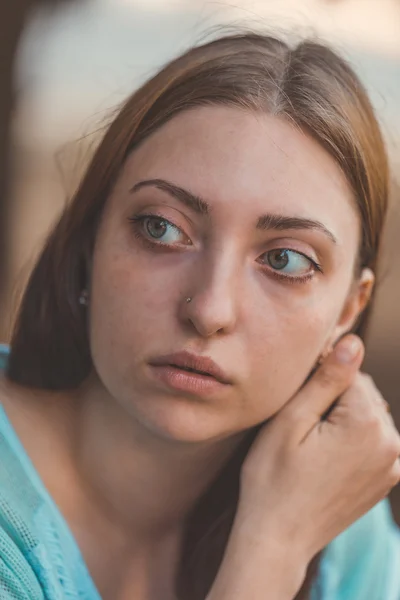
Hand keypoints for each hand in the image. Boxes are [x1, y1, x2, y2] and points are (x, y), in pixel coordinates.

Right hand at [238, 334, 399, 562]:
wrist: (278, 538)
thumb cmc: (273, 477)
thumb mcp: (291, 420)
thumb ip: (327, 378)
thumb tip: (354, 341)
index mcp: (367, 425)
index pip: (348, 373)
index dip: (317, 379)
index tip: (296, 401)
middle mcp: (391, 444)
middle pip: (362, 393)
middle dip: (333, 398)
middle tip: (301, 425)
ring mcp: (392, 466)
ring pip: (367, 415)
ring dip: (343, 417)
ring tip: (311, 442)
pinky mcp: (385, 480)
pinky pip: (373, 439)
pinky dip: (351, 438)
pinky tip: (325, 456)